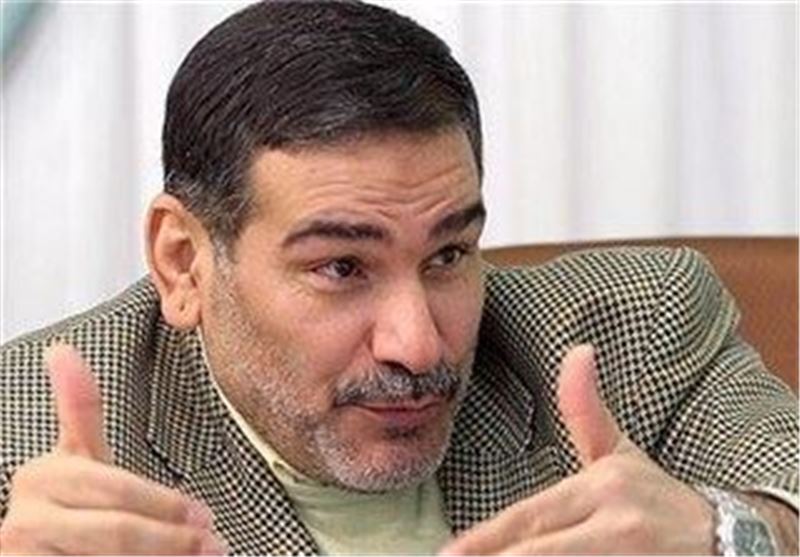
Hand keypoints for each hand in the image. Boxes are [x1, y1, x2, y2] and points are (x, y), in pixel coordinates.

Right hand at [0, 344, 226, 554]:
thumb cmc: (73, 513)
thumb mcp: (82, 461)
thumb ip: (78, 409)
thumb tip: (60, 349)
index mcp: (43, 475)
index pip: (117, 488)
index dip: (166, 504)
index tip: (205, 516)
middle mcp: (23, 517)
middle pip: (119, 529)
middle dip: (171, 538)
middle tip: (213, 544)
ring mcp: (21, 552)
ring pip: (114, 555)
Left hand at [439, 344, 715, 554]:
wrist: (729, 541)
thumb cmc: (656, 498)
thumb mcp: (618, 454)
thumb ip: (585, 410)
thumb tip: (578, 350)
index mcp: (603, 489)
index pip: (530, 517)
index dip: (486, 539)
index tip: (449, 553)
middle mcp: (616, 527)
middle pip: (541, 551)